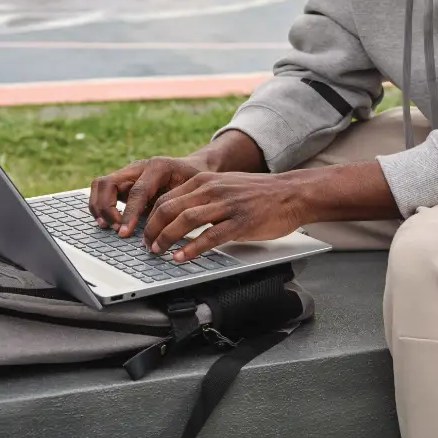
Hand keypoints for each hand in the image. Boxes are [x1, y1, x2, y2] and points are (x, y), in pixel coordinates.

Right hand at [88, 157, 203, 237]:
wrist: (195, 168)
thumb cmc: (196, 181)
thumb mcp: (193, 191)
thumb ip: (178, 206)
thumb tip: (167, 231)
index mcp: (158, 167)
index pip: (137, 191)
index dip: (129, 214)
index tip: (125, 232)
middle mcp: (139, 167)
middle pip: (109, 183)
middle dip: (107, 208)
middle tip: (115, 229)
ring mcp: (129, 172)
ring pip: (101, 184)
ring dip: (99, 206)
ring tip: (107, 226)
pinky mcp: (124, 181)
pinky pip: (103, 190)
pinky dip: (100, 205)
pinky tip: (107, 221)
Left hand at [144, 172, 308, 261]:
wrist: (292, 193)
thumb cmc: (260, 194)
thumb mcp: (226, 185)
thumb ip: (204, 196)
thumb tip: (179, 213)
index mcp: (206, 180)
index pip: (167, 197)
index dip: (150, 217)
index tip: (144, 232)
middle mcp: (213, 189)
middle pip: (170, 208)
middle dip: (152, 229)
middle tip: (146, 245)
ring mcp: (227, 205)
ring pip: (185, 220)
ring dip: (166, 238)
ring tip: (158, 252)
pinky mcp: (241, 222)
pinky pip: (210, 236)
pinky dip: (191, 248)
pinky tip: (182, 257)